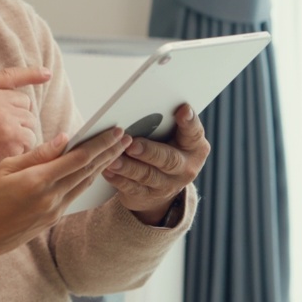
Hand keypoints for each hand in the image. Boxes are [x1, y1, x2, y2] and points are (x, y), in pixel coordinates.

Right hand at [0, 66, 51, 174]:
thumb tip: (43, 74)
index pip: (8, 76)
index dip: (30, 74)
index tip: (47, 74)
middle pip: (24, 103)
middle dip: (17, 116)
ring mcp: (2, 118)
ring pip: (30, 121)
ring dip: (21, 132)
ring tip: (0, 141)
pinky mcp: (13, 137)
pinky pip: (31, 137)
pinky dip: (23, 146)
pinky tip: (6, 150)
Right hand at [0, 127, 132, 262]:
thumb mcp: (4, 168)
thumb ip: (38, 154)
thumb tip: (64, 139)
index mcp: (38, 181)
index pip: (78, 157)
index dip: (100, 142)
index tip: (115, 130)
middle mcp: (51, 198)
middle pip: (88, 170)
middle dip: (109, 152)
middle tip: (126, 138)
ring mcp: (54, 212)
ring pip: (84, 184)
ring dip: (103, 166)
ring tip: (116, 151)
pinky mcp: (52, 220)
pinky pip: (75, 195)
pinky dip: (87, 180)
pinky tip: (93, 171)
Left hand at [103, 104, 208, 223]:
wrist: (161, 186)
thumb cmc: (165, 150)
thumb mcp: (173, 138)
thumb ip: (165, 123)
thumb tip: (144, 105)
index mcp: (194, 148)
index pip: (194, 133)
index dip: (189, 122)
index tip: (182, 110)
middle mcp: (185, 168)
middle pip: (169, 160)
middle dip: (149, 152)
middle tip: (132, 145)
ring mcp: (167, 185)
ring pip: (147, 175)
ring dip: (128, 167)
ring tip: (113, 159)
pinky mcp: (147, 196)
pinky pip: (131, 188)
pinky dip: (118, 179)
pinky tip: (107, 170)